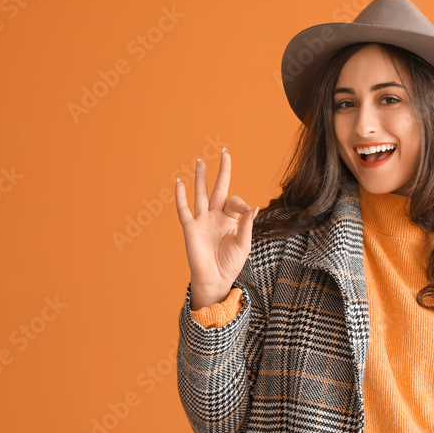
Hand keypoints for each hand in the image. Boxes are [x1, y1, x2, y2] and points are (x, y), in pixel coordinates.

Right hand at [175, 149, 256, 305]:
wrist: (215, 279)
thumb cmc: (230, 264)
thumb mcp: (243, 244)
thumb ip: (246, 226)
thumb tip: (254, 207)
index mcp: (230, 219)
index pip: (235, 202)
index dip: (241, 204)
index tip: (246, 211)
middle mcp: (216, 216)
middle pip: (218, 188)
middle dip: (222, 172)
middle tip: (224, 153)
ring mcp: (202, 221)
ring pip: (201, 194)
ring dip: (200, 178)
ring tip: (200, 161)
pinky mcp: (190, 228)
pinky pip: (184, 210)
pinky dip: (180, 197)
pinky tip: (179, 182)